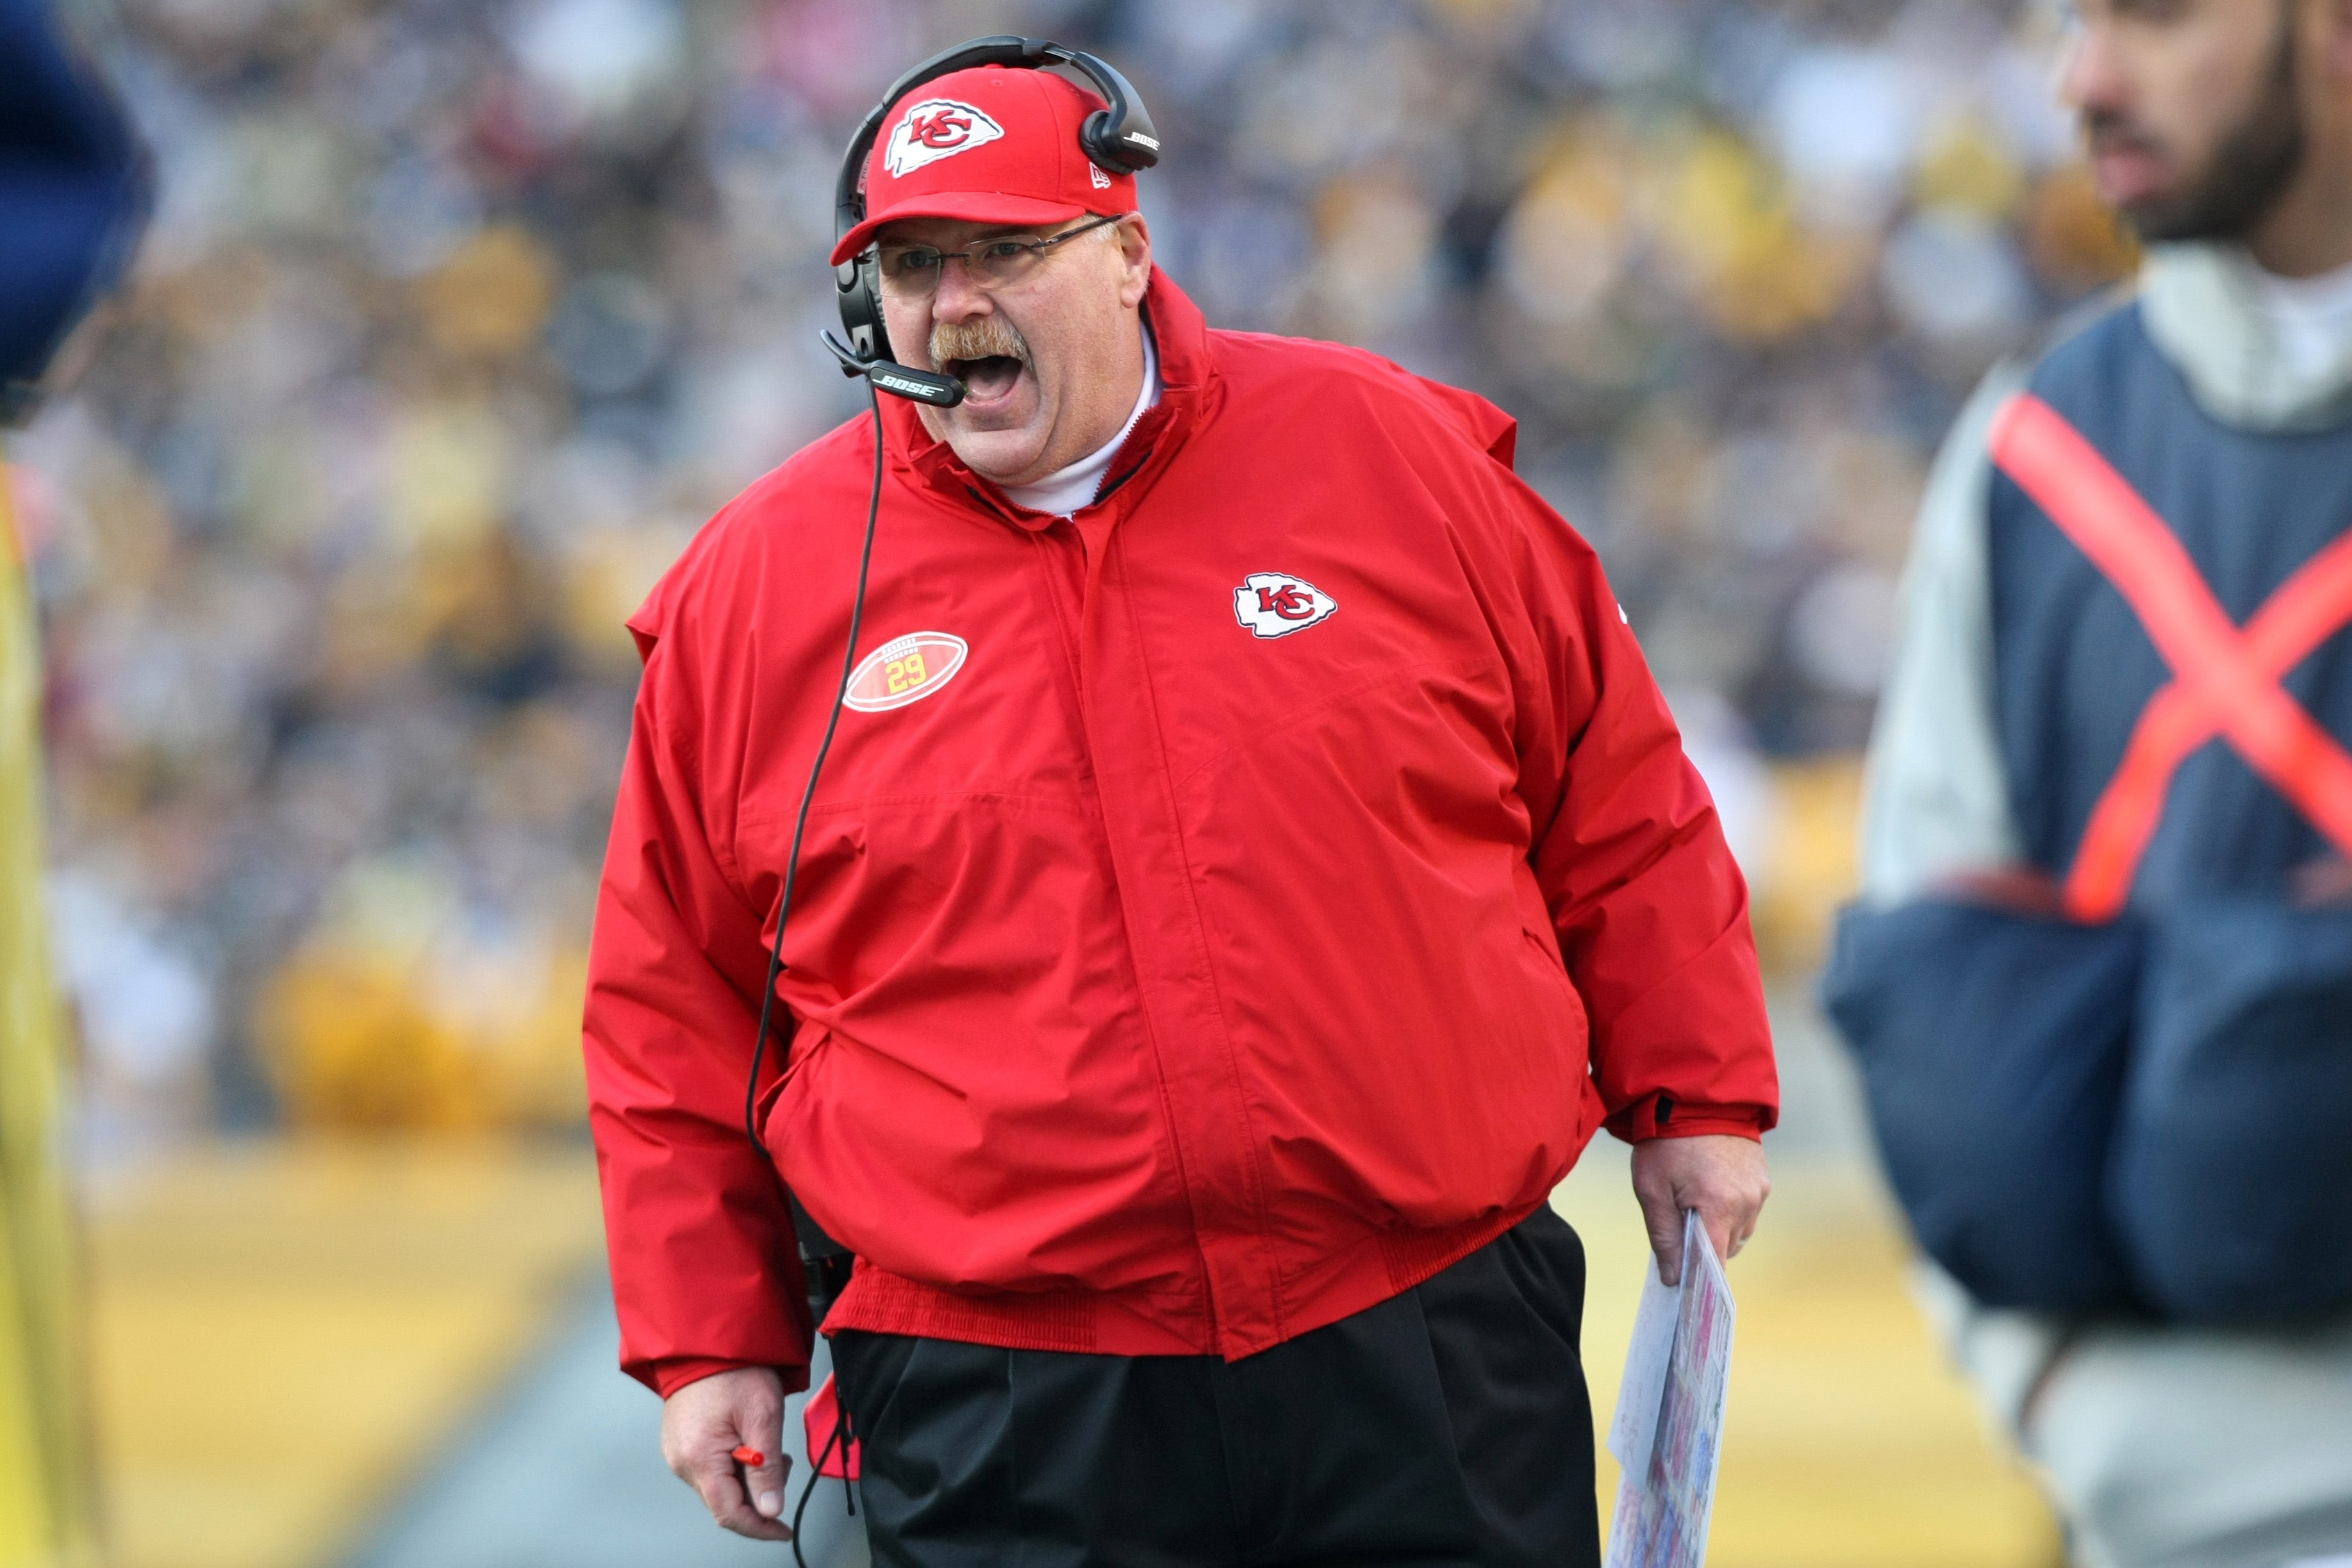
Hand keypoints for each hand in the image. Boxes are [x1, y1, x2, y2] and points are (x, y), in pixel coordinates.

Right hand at [661, 1366, 793, 1540]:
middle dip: (759, 1494)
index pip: (730, 1513)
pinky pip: (710, 1469)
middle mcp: (681, 1462)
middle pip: (724, 1501)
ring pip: (719, 1486)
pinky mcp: (681, 1444)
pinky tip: (749, 1442)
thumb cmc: (735, 1369)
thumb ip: (767, 1468)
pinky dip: (735, 1465)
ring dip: (749, 1478)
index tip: (784, 1530)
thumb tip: (770, 1510)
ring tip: (767, 1443)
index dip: (760, 1527)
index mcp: (699, 1458)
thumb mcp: (763, 1416)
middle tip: (783, 1463)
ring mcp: (677, 1453)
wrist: (706, 1340)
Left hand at [1631, 1134, 1769, 1286]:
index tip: (1689, 1290)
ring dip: (1719, 1225)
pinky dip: (1730, 1207)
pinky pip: (1748, 1209)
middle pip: (1726, 1247)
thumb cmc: (1665, 1144)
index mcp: (1718, 1207)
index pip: (1716, 1262)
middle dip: (1703, 1242)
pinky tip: (1710, 1185)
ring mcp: (1759, 1190)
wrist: (1692, 1099)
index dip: (1703, 1280)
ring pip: (1739, 1230)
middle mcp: (1746, 1202)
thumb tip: (1674, 1278)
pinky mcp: (1763, 1178)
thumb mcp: (1651, 1189)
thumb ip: (1664, 1237)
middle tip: (1679, 1217)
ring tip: (1694, 1196)